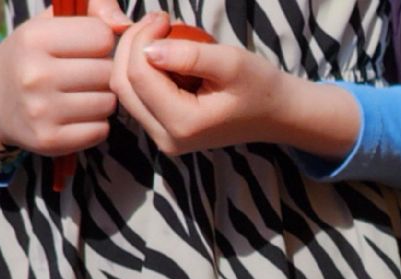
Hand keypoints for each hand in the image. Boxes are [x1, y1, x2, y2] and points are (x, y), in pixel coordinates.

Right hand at [0, 2, 125, 156]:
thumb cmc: (33, 55)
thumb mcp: (52, 21)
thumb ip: (94, 6)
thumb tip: (125, 24)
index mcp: (34, 38)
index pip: (102, 36)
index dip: (100, 42)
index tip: (83, 48)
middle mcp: (34, 74)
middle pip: (108, 72)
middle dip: (102, 71)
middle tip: (80, 74)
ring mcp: (40, 111)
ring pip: (108, 103)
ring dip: (101, 99)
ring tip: (78, 94)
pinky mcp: (49, 140)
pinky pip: (101, 130)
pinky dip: (95, 124)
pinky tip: (75, 115)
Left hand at [111, 13, 357, 157]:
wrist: (277, 114)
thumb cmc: (260, 87)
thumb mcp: (231, 62)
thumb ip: (189, 55)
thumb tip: (148, 49)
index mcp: (183, 124)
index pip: (138, 76)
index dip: (140, 39)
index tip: (163, 17)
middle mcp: (167, 138)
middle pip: (123, 84)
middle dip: (131, 46)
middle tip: (157, 22)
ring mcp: (163, 138)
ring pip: (125, 90)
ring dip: (134, 57)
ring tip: (160, 36)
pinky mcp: (163, 131)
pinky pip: (137, 96)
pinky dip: (142, 70)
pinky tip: (162, 56)